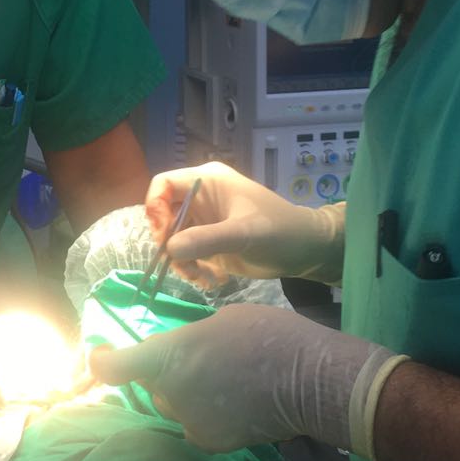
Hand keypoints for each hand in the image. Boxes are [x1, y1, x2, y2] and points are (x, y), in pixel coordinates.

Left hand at [88, 304, 403, 456]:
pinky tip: (240, 404)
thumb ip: (192, 340)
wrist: (310, 379)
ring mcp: (190, 421)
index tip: (102, 357)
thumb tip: (187, 351)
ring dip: (192, 396)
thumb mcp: (222, 322)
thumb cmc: (268, 335)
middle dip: (172, 375)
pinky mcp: (212, 443)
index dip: (104, 362)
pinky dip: (212, 417)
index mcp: (168, 356)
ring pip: (179, 407)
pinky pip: (200, 426)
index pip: (115, 367)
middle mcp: (170, 393)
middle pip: (156, 385)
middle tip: (207, 362)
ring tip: (231, 382)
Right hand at [146, 162, 343, 284]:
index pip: (163, 184)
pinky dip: (191, 269)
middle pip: (163, 214)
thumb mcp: (243, 233)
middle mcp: (200, 198)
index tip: (163, 235)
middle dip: (168, 242)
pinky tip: (210, 280)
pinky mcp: (208, 242)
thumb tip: (169, 248)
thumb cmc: (279, 231)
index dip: (155, 207)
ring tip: (199, 277)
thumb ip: (206, 239)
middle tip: (180, 264)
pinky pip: (185, 254)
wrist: (305, 251)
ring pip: (172, 239)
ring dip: (180, 261)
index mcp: (207, 181)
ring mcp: (203, 221)